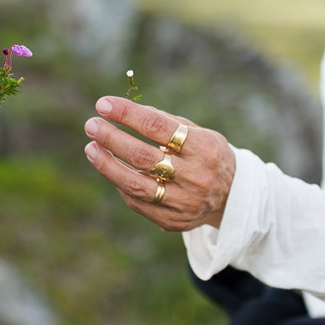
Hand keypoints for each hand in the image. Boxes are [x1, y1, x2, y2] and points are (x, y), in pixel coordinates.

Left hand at [83, 96, 234, 230]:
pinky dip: (120, 183)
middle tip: (91, 125)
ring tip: (91, 148)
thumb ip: (165, 123)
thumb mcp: (198, 132)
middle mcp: (196, 177)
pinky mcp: (173, 221)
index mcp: (204, 148)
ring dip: (107, 165)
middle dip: (112, 139)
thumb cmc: (207, 155)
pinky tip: (110, 168)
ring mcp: (184, 202)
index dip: (128, 114)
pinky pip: (137, 202)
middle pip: (143, 157)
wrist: (233, 198)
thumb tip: (124, 110)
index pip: (158, 127)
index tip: (104, 104)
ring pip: (135, 184)